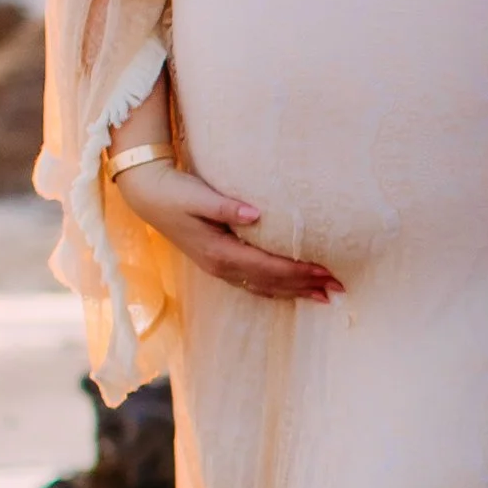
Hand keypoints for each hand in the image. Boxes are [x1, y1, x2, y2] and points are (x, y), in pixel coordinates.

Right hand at [114, 157, 340, 302]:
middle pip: (272, 283)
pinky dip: (277, 289)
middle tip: (340, 288)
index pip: (269, 267)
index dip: (299, 271)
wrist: (147, 194)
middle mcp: (221, 266)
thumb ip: (227, 206)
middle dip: (306, 286)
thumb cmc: (174, 191)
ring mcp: (218, 267)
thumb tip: (257, 214)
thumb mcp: (198, 195)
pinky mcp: (218, 263)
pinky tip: (292, 291)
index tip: (327, 271)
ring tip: (325, 296)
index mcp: (220, 252)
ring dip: (295, 292)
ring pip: (264, 287)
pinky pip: (253, 284)